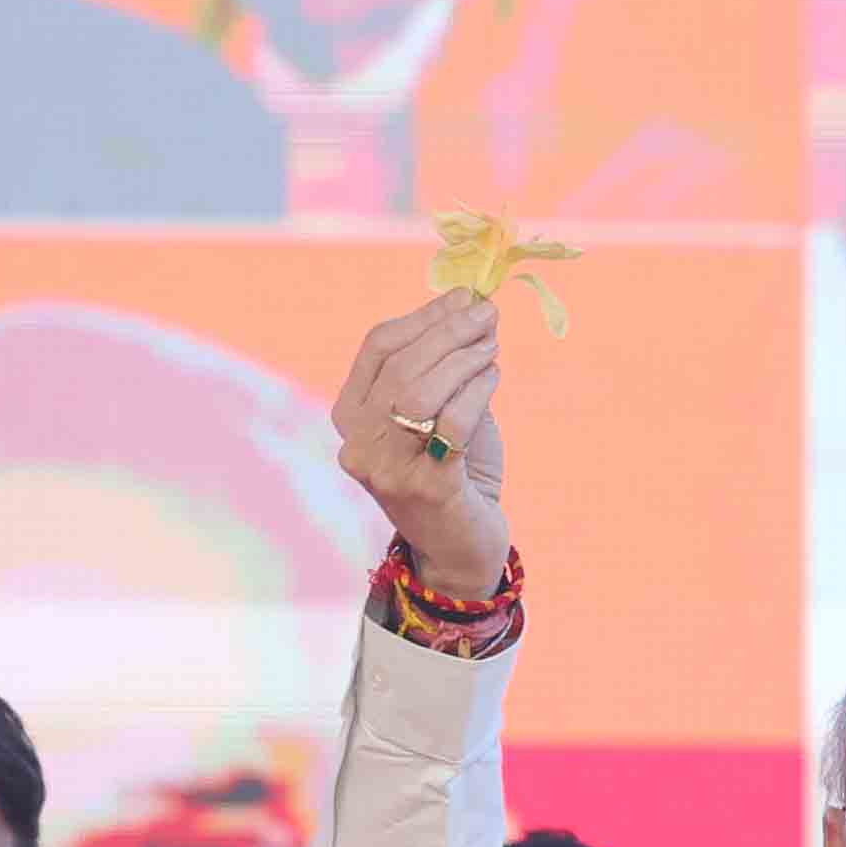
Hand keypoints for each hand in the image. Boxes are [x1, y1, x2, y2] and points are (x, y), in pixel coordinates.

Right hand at [328, 294, 510, 601]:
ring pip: (419, 392)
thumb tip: (471, 307)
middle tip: (487, 315)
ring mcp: (388, 470)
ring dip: (462, 359)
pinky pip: (451, 424)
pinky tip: (494, 376)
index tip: (464, 298)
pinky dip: (476, 391)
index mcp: (351, 416)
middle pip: (401, 366)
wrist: (462, 548)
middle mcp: (359, 445)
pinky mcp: (425, 491)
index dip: (422, 317)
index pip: (378, 348)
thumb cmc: (453, 472)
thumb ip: (445, 366)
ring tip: (491, 345)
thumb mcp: (441, 411)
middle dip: (448, 332)